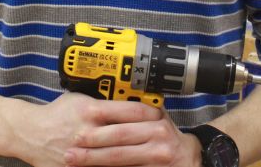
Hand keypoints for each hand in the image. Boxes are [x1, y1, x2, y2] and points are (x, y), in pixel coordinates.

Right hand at [19, 93, 166, 166]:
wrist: (30, 133)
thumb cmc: (56, 114)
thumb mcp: (80, 98)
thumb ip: (102, 100)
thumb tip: (128, 98)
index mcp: (90, 110)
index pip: (127, 110)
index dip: (147, 112)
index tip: (159, 113)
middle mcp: (88, 131)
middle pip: (127, 133)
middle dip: (148, 135)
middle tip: (166, 135)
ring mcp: (83, 153)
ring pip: (117, 155)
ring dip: (138, 155)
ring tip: (155, 154)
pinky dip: (119, 166)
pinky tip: (132, 165)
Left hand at [65, 106, 201, 166]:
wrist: (189, 160)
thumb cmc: (168, 139)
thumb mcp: (158, 119)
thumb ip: (139, 111)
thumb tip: (108, 100)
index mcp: (156, 119)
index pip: (125, 118)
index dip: (101, 124)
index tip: (80, 128)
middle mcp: (158, 136)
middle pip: (119, 139)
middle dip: (92, 143)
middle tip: (71, 146)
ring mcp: (158, 157)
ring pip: (120, 158)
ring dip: (95, 160)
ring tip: (75, 160)